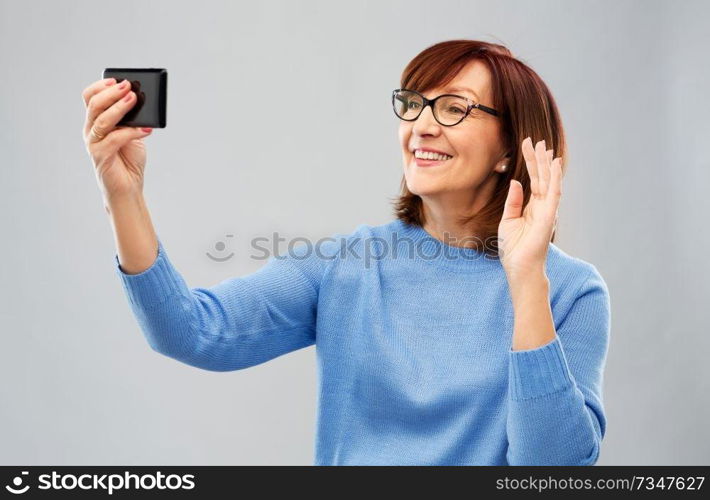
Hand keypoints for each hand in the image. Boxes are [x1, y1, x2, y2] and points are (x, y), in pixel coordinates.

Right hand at [81, 78, 152, 203]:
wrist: (127, 187)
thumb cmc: (129, 160)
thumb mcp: (132, 133)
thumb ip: (131, 119)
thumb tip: (140, 101)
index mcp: (95, 121)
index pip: (89, 98)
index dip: (100, 87)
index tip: (116, 80)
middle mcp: (91, 130)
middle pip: (93, 105)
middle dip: (111, 93)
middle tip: (128, 86)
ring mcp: (93, 143)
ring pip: (101, 120)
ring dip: (119, 108)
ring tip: (134, 99)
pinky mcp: (100, 156)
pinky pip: (114, 139)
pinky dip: (131, 132)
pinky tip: (146, 130)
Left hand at [498, 137, 562, 279]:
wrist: (519, 268)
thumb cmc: (514, 249)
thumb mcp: (508, 221)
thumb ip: (513, 201)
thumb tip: (515, 181)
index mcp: (532, 207)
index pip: (532, 180)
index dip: (530, 163)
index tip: (526, 146)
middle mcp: (542, 206)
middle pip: (541, 177)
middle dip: (538, 158)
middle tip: (535, 140)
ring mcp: (547, 210)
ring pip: (548, 181)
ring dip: (547, 163)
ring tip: (544, 146)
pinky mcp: (549, 216)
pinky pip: (553, 193)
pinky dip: (555, 177)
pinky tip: (555, 163)